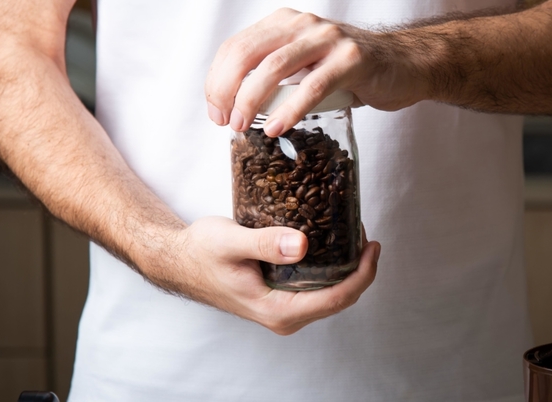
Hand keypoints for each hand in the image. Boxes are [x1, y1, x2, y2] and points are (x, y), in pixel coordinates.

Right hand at [146, 216, 379, 334]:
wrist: (178, 261)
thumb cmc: (200, 252)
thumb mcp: (231, 242)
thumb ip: (266, 244)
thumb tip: (302, 245)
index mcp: (277, 310)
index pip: (336, 298)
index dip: (362, 274)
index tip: (372, 247)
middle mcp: (284, 316)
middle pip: (339, 299)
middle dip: (359, 269)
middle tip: (366, 236)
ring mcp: (284, 309)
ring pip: (331, 295)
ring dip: (347, 269)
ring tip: (355, 238)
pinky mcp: (282, 298)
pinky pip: (317, 288)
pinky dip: (331, 268)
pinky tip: (333, 245)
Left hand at [204, 8, 428, 135]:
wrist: (405, 65)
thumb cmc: (352, 71)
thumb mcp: (306, 65)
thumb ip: (276, 75)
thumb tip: (236, 105)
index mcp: (286, 23)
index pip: (236, 46)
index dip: (217, 80)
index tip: (215, 111)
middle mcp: (303, 24)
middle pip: (247, 54)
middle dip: (226, 91)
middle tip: (224, 122)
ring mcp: (328, 39)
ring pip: (274, 67)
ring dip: (251, 101)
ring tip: (242, 127)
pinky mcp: (352, 59)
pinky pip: (313, 86)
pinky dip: (290, 109)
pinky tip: (276, 128)